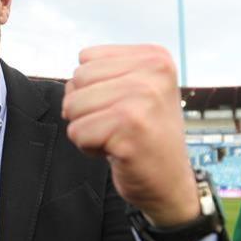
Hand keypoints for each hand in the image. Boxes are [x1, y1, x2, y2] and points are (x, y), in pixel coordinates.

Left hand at [63, 45, 198, 226]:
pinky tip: (116, 151)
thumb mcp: (136, 91)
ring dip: (87, 128)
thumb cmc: (146, 137)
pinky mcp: (130, 128)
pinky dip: (89, 147)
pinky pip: (77, 132)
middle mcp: (153, 73)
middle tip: (117, 126)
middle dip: (87, 109)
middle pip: (77, 80)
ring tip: (116, 137)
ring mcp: (143, 100)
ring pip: (73, 105)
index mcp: (155, 58)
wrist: (170, 183)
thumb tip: (69, 83)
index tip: (121, 107)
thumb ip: (105, 74)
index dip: (92, 88)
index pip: (86, 59)